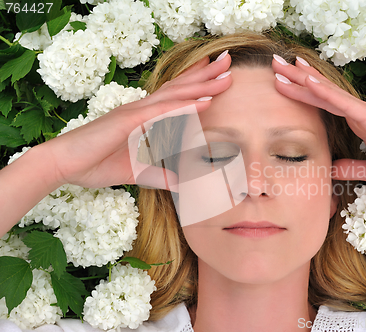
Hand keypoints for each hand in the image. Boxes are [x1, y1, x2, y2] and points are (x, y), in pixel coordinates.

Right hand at [37, 52, 232, 190]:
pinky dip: (184, 107)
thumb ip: (160, 177)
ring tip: (225, 75)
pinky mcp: (128, 121)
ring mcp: (135, 112)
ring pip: (175, 95)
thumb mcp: (136, 174)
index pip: (174, 96)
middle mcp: (141, 109)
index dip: (195, 82)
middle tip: (229, 61)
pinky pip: (161, 112)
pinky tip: (203, 102)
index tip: (216, 74)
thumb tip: (181, 185)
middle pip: (179, 87)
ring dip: (202, 85)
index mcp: (142, 117)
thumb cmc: (94, 164)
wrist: (63, 165)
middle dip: (205, 74)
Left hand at [271, 55, 365, 191]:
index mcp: (359, 123)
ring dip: (303, 79)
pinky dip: (324, 92)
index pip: (325, 104)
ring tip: (281, 66)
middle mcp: (359, 113)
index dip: (305, 92)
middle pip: (321, 93)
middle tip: (274, 66)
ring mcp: (365, 113)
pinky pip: (342, 103)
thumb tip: (330, 169)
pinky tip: (307, 82)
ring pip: (327, 93)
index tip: (285, 82)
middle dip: (296, 79)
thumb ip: (352, 168)